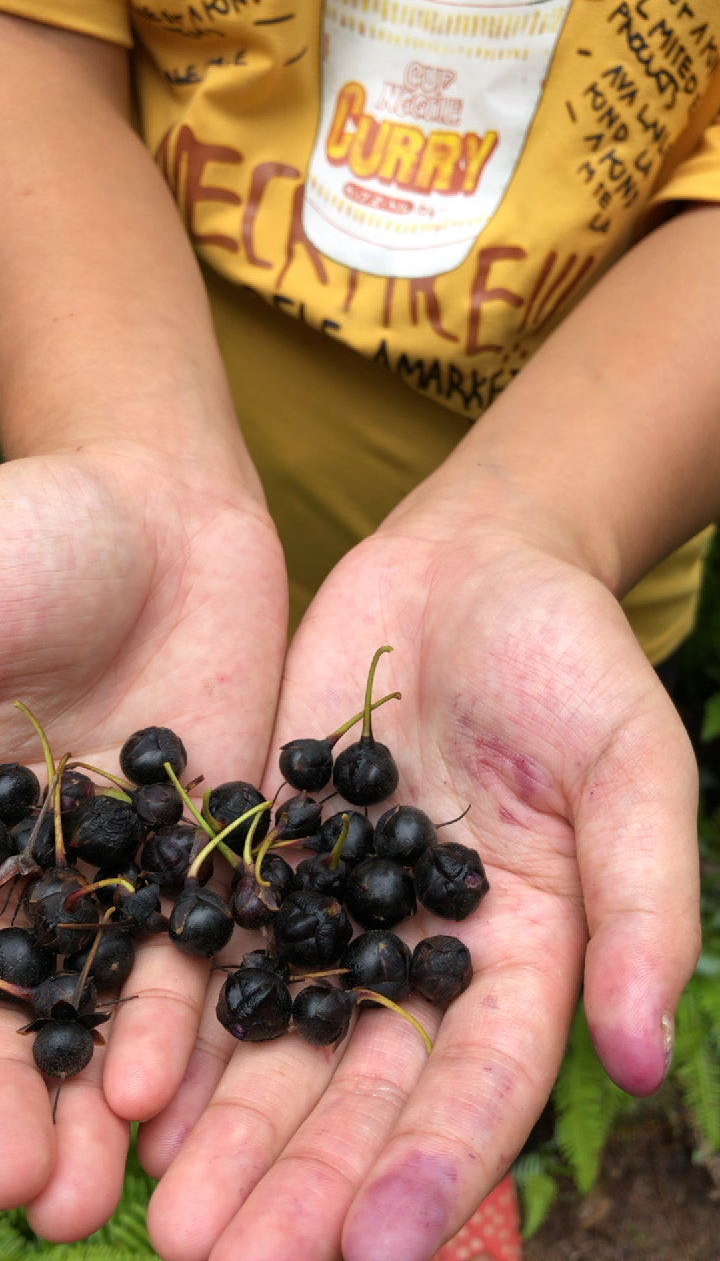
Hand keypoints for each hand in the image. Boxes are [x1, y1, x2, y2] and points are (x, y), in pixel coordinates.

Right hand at [0, 446, 286, 1240]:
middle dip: (24, 1108)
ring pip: (108, 999)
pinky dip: (193, 1010)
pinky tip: (186, 1088)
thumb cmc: (27, 546)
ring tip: (114, 1190)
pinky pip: (201, 942)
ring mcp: (122, 869)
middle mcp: (29, 872)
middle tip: (52, 1206)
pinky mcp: (209, 847)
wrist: (152, 505)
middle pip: (19, 1008)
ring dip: (107, 1094)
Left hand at [145, 500, 699, 1260]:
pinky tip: (137, 1090)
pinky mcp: (269, 856)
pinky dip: (181, 1023)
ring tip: (170, 1219)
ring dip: (230, 1133)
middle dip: (306, 1181)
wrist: (469, 562)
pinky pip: (221, 950)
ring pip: (281, 1041)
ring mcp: (340, 909)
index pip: (481, 1081)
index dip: (436, 1165)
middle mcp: (424, 952)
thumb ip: (641, 903)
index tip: (380, 1251)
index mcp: (527, 950)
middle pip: (364, 1088)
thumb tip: (641, 1056)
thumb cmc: (568, 652)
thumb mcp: (629, 762)